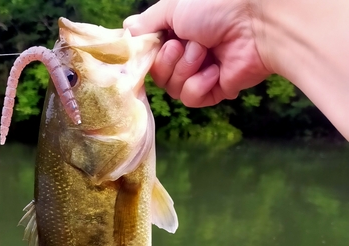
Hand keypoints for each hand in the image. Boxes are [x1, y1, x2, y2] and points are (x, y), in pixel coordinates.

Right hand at [124, 0, 270, 106]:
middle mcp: (187, 53)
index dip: (147, 55)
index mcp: (177, 32)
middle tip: (183, 44)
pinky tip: (214, 70)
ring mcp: (201, 73)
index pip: (150, 54)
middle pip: (158, 75)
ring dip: (185, 69)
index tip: (150, 46)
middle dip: (167, 61)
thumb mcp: (173, 6)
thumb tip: (126, 30)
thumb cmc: (216, 5)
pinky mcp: (215, 90)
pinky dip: (199, 84)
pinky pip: (191, 98)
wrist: (257, 22)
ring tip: (204, 52)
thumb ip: (147, 23)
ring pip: (172, 88)